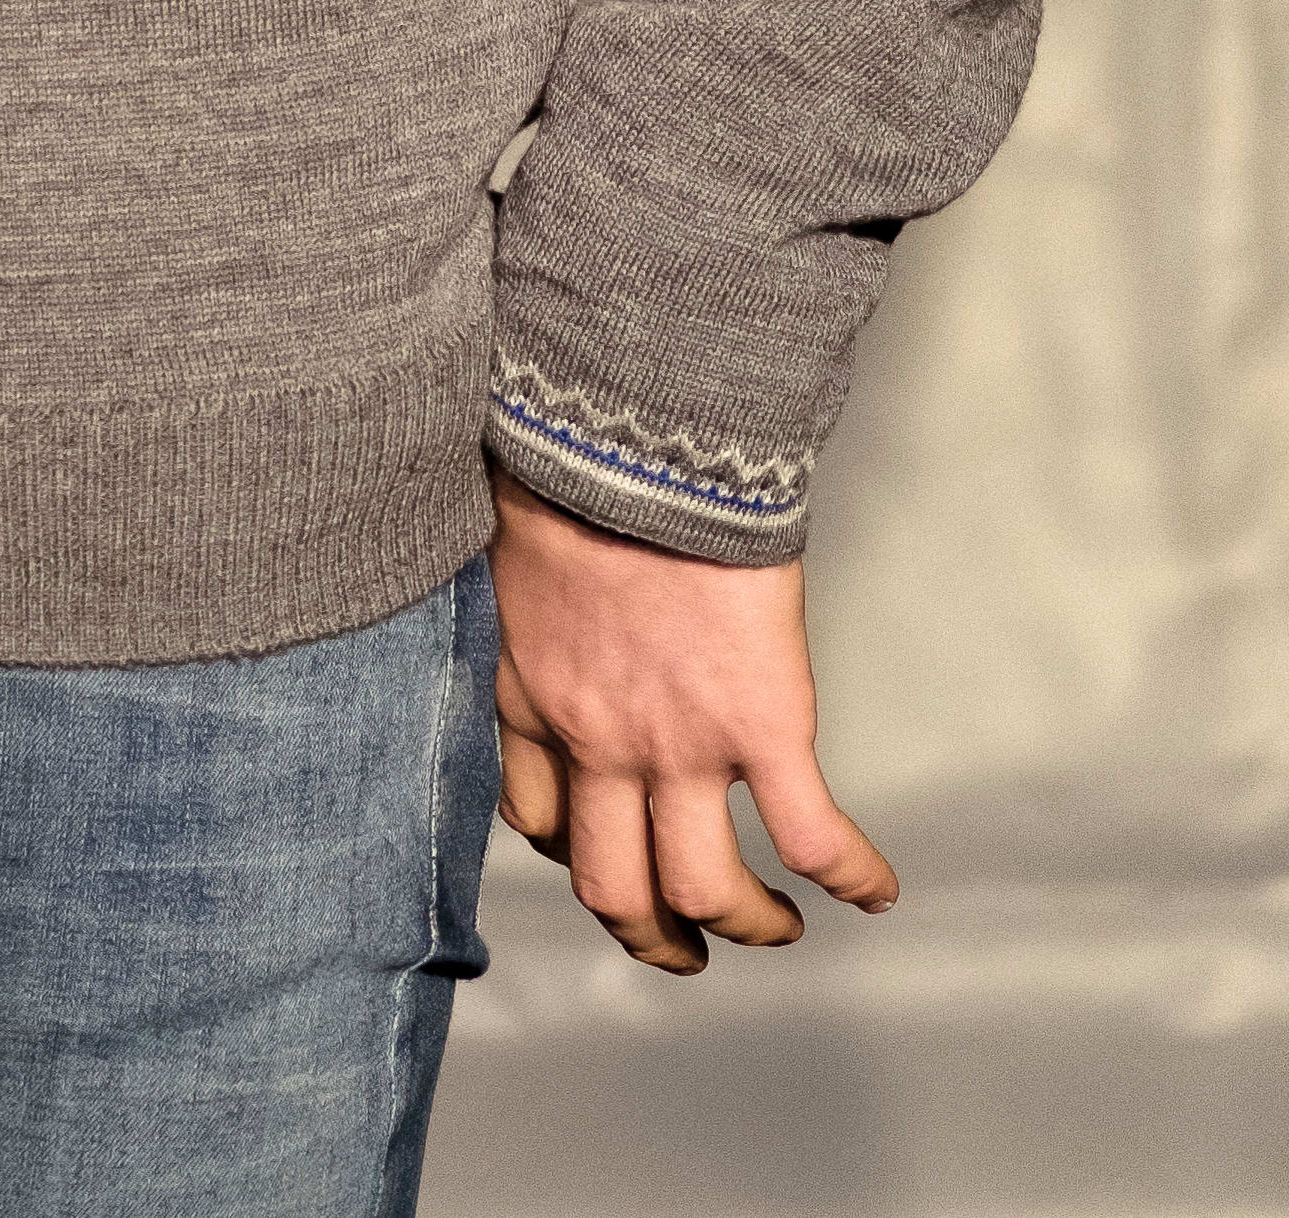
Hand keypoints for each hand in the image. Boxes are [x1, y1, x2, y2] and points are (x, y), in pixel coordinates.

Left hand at [488, 467, 897, 973]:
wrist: (625, 440)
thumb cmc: (566, 462)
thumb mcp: (517, 550)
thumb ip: (535, 600)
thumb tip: (545, 579)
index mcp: (533, 694)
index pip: (535, 816)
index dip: (571, 850)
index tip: (598, 849)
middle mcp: (596, 740)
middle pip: (613, 888)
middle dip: (650, 935)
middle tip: (682, 950)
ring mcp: (678, 744)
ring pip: (704, 889)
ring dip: (744, 924)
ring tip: (776, 929)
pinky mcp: (760, 724)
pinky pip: (809, 833)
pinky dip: (849, 873)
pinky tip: (875, 890)